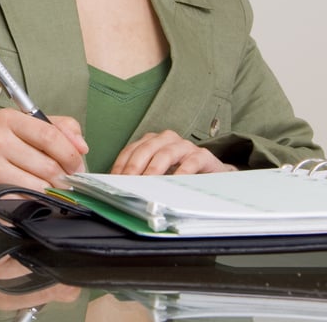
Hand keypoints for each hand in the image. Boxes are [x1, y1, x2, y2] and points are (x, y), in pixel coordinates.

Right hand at [0, 108, 87, 198]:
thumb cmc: (5, 142)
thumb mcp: (30, 124)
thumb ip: (62, 128)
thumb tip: (82, 147)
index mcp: (6, 119)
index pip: (50, 136)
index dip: (71, 154)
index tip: (78, 165)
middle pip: (48, 165)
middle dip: (65, 178)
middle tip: (68, 181)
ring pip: (39, 187)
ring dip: (54, 192)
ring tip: (53, 189)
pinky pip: (26, 202)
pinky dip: (38, 203)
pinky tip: (36, 197)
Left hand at [110, 130, 236, 174]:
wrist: (212, 173)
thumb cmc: (181, 172)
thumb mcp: (158, 171)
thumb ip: (141, 174)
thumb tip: (118, 186)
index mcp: (152, 141)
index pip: (131, 150)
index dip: (121, 165)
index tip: (113, 180)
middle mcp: (166, 140)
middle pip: (145, 150)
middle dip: (134, 167)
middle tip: (127, 182)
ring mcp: (184, 146)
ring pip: (165, 154)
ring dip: (154, 170)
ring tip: (147, 183)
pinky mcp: (202, 156)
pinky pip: (190, 162)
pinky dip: (181, 172)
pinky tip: (174, 182)